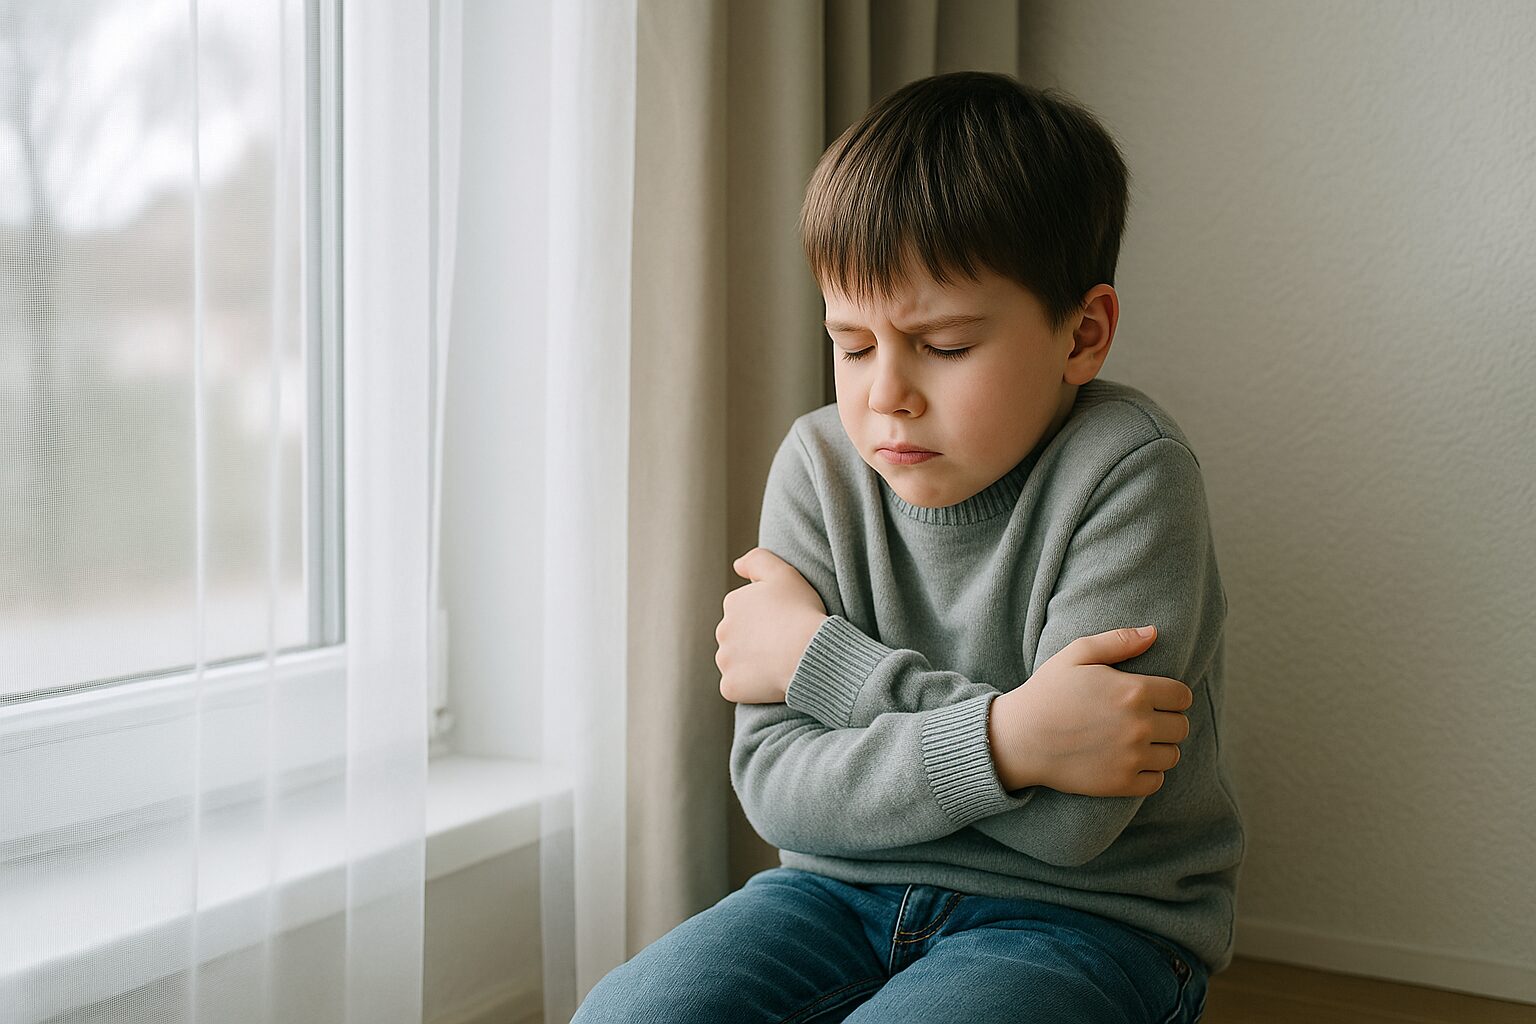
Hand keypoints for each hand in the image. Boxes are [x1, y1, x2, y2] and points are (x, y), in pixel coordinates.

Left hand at [715, 547, 828, 703]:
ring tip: (781, 663)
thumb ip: (758, 560)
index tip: (786, 623)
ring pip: (736, 663)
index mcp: (733, 603)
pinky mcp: (730, 686)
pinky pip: (737, 688)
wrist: (809, 652)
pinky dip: (751, 688)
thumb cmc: (801, 611)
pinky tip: (771, 681)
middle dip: (756, 642)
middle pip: (738, 638)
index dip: (768, 619)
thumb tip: (737, 566)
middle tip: (785, 645)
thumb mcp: (784, 574)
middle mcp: (722, 630)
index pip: (746, 613)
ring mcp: (724, 660)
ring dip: (753, 665)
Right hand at [989, 626, 1192, 796]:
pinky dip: (1149, 773)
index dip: (1172, 695)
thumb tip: (1154, 632)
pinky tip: (1129, 761)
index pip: (1182, 696)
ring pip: (1172, 755)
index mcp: (1133, 691)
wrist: (1019, 738)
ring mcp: (1131, 757)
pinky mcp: (1121, 783)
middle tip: (1144, 719)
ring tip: (1136, 740)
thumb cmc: (1047, 692)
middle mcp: (1138, 725)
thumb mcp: (1076, 654)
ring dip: (1160, 747)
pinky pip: (1157, 780)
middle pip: (1181, 726)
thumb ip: (1118, 641)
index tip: (1156, 698)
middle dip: (1168, 721)